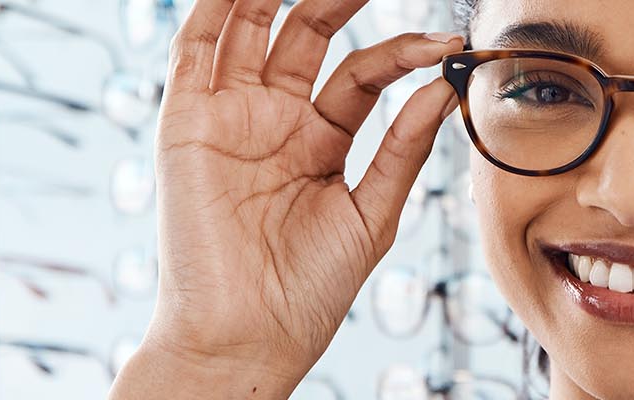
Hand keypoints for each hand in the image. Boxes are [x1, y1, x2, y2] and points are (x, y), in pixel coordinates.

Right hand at [114, 0, 462, 394]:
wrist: (248, 335)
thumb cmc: (308, 290)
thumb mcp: (372, 213)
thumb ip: (402, 148)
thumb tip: (443, 87)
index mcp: (318, 141)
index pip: (360, 74)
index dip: (401, 52)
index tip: (446, 43)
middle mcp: (271, 120)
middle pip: (304, 35)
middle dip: (337, 0)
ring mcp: (228, 117)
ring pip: (249, 30)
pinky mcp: (186, 124)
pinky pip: (194, 50)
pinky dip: (214, 9)